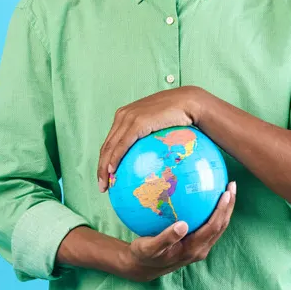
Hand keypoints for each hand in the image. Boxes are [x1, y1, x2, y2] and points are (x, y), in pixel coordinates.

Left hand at [98, 86, 212, 191]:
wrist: (189, 102)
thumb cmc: (179, 116)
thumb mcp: (159, 126)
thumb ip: (150, 136)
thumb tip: (152, 159)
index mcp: (126, 115)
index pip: (111, 141)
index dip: (105, 159)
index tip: (106, 177)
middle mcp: (123, 115)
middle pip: (107, 145)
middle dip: (101, 167)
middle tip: (102, 187)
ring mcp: (129, 118)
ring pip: (110, 147)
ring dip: (104, 168)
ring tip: (104, 185)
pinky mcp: (137, 122)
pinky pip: (122, 145)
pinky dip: (115, 159)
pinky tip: (112, 172)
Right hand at [120, 181, 236, 281]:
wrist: (143, 268)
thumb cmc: (144, 255)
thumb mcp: (149, 248)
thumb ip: (166, 238)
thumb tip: (182, 225)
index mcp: (192, 249)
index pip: (213, 228)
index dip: (221, 211)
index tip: (226, 193)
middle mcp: (199, 249)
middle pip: (221, 226)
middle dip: (228, 206)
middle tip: (231, 184)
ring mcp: (199, 247)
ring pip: (218, 227)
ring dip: (224, 209)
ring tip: (226, 188)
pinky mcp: (196, 244)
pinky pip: (210, 227)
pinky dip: (214, 212)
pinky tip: (208, 198)